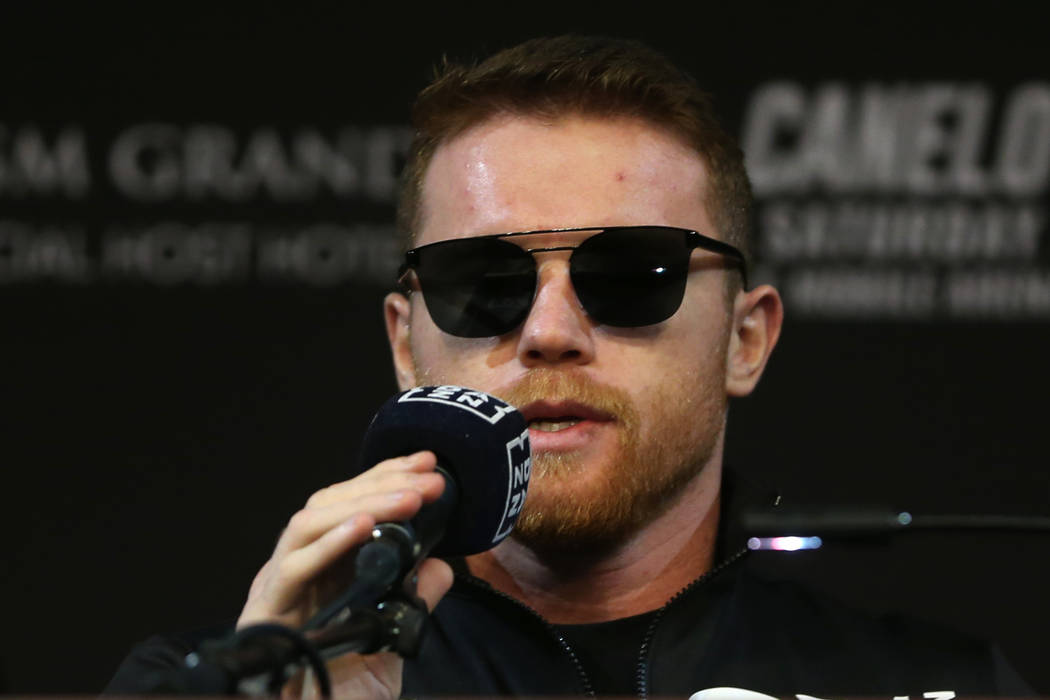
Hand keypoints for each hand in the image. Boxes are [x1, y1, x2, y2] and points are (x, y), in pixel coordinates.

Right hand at [238, 451, 454, 698]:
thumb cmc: (343, 695)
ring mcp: (277, 590)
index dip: (386, 479)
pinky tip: (364, 526)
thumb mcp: (389, 641)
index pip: (350, 507)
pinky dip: (329, 542)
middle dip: (382, 484)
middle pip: (329, 504)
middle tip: (429, 480)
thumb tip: (441, 566)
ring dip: (364, 503)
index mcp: (323, 572)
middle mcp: (297, 572)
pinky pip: (292, 567)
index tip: (428, 466)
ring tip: (409, 499)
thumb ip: (412, 602)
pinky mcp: (263, 613)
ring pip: (309, 523)